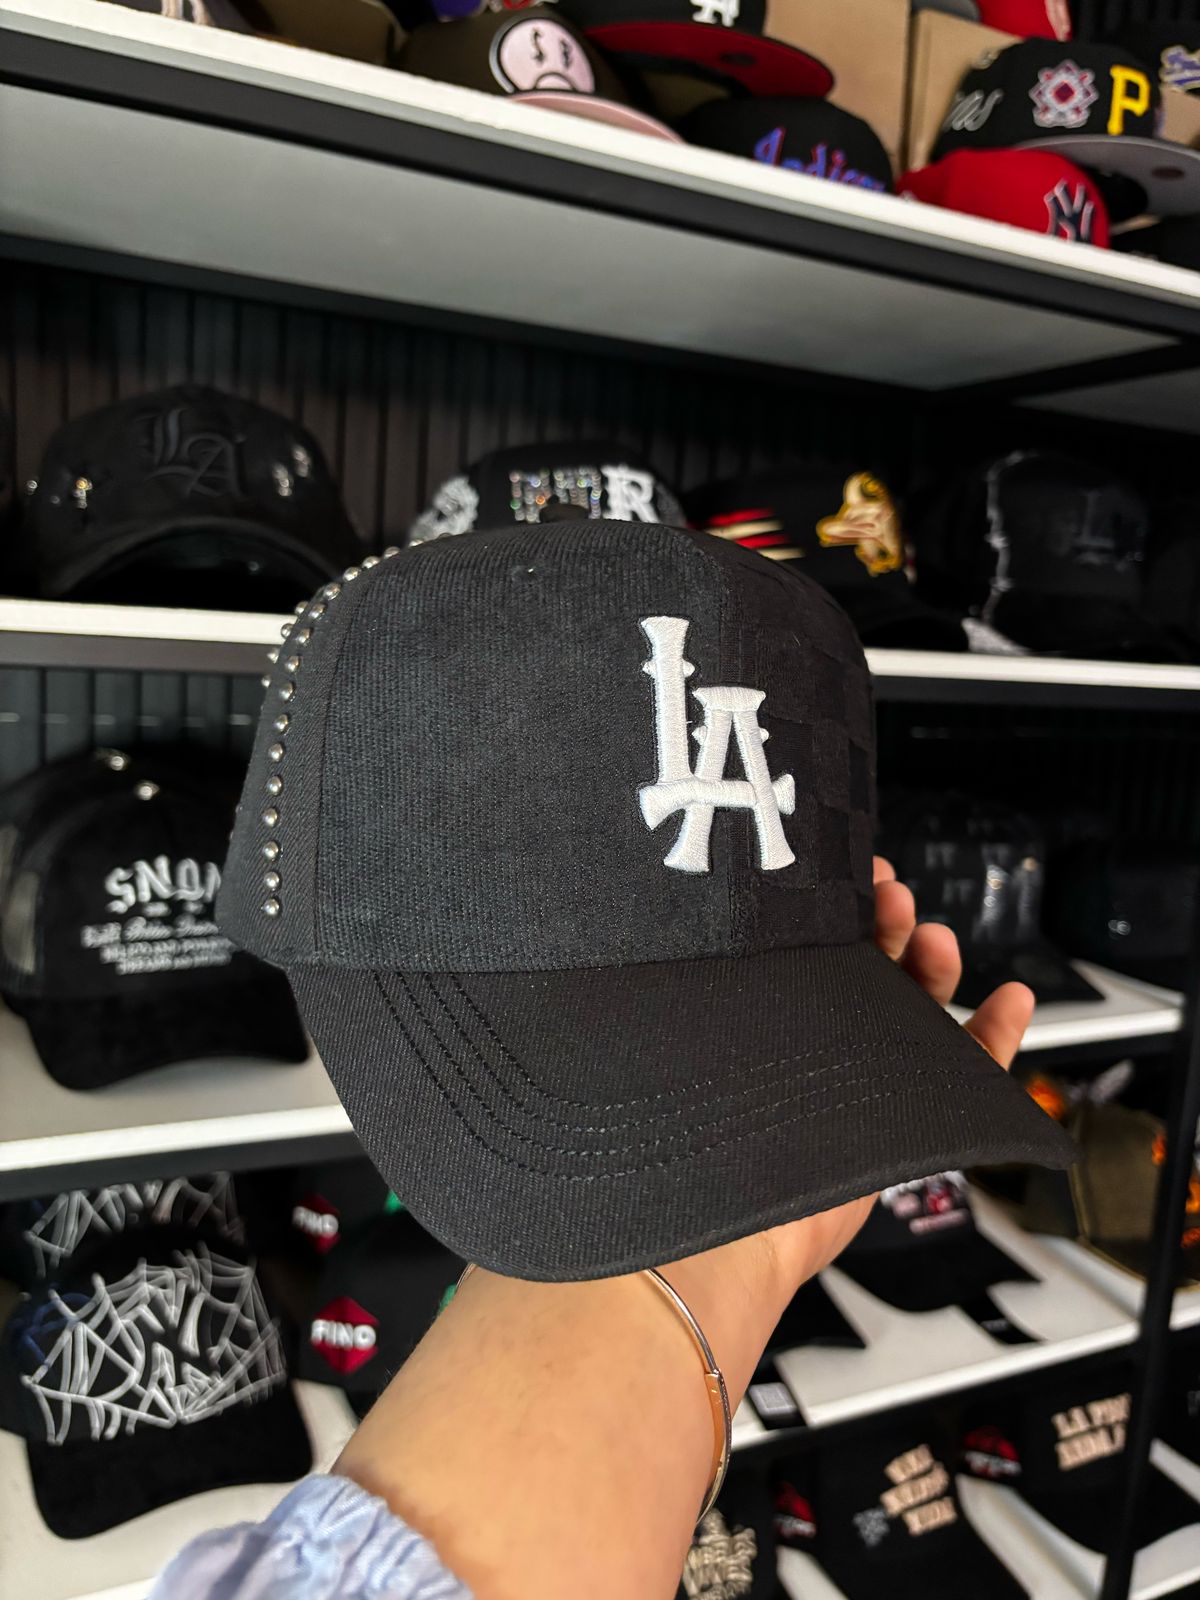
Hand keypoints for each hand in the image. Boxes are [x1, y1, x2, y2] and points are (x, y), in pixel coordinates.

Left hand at [665, 857, 1035, 1367]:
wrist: (742, 1229)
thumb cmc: (705, 1137)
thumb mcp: (710, 1037)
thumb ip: (717, 986)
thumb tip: (691, 917)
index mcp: (767, 1013)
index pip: (807, 948)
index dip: (831, 907)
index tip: (848, 873)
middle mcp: (816, 1040)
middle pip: (867, 966)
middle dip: (885, 922)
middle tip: (891, 898)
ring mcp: (866, 1077)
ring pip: (916, 1005)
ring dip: (933, 963)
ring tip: (935, 940)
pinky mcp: (911, 1117)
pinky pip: (966, 1069)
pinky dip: (995, 1032)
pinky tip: (1013, 999)